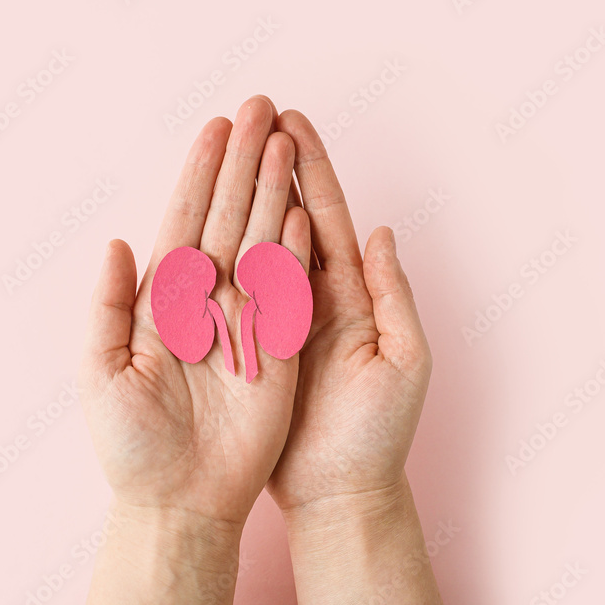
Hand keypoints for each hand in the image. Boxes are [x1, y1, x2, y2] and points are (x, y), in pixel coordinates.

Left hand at [78, 96, 309, 604]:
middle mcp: (208, 301)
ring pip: (263, 242)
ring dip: (272, 191)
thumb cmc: (131, 445)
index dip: (200, 174)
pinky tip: (302, 210)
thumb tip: (115, 242)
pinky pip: (289, 291)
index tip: (216, 127)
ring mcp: (245, 321)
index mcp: (165, 301)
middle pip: (229, 217)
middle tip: (259, 108)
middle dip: (243, 163)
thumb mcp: (102, 373)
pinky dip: (296, 250)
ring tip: (284, 141)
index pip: (187, 221)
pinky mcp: (277, 349)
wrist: (179, 499)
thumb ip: (108, 305)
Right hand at [266, 110, 441, 604]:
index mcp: (351, 295)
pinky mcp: (251, 347)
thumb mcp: (403, 363)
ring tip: (225, 150)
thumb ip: (394, 296)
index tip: (291, 122)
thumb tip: (382, 232)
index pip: (326, 217)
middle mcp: (312, 298)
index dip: (309, 169)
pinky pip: (230, 294)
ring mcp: (277, 319)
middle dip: (271, 165)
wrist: (339, 491)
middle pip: (286, 217)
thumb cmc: (377, 434)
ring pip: (255, 246)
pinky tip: (201, 223)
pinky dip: (218, 255)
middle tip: (253, 114)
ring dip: (241, 197)